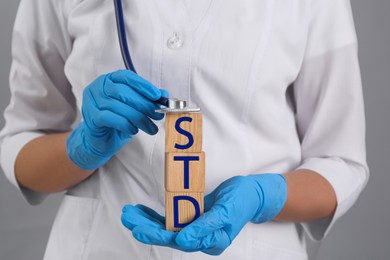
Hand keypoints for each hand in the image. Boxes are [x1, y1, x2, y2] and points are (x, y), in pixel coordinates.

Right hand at [66, 70, 166, 169]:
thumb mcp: (134, 107)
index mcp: (108, 80)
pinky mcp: (91, 118)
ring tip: (151, 128)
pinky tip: (134, 130)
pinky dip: (126, 124)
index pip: (126, 77)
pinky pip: (111, 118)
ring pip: (119, 106)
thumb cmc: (117, 120)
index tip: (157, 96)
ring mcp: (92, 102)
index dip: (143, 85)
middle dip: (144, 104)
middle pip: (123, 92)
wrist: (99, 140)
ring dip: (139, 118)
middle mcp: (98, 88)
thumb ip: (147, 98)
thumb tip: (164, 95)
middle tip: (158, 115)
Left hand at [121, 174, 286, 254]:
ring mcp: (195, 228)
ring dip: (146, 222)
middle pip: (169, 236)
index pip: (182, 242)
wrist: (251, 193)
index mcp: (212, 242)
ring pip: (166, 228)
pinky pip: (170, 219)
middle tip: (128, 219)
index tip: (143, 231)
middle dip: (146, 228)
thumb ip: (207, 226)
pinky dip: (154, 215)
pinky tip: (140, 211)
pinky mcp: (191, 218)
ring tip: (128, 214)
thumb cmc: (242, 200)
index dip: (161, 236)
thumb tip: (184, 240)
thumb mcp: (227, 211)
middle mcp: (201, 238)